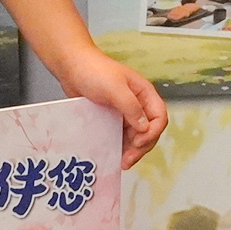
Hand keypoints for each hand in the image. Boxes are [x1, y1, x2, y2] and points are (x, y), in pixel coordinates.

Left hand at [53, 47, 167, 167]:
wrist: (71, 67)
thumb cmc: (93, 71)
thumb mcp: (115, 88)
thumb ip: (131, 108)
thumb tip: (144, 128)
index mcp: (144, 93)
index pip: (159, 117)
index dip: (153, 132)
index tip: (138, 142)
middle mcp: (137, 104)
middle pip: (149, 131)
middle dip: (142, 147)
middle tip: (128, 160)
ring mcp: (124, 112)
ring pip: (136, 136)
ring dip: (131, 150)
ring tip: (121, 162)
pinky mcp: (111, 118)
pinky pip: (121, 135)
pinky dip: (120, 146)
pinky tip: (114, 155)